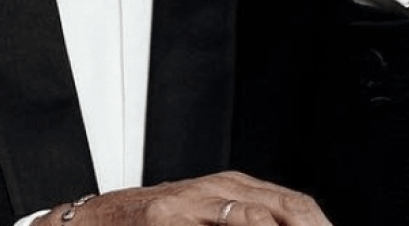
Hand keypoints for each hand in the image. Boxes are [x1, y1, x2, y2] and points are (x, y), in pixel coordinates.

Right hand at [34, 171, 331, 225]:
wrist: (89, 224)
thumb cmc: (146, 225)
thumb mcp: (201, 219)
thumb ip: (237, 221)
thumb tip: (281, 224)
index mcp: (233, 188)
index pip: (295, 205)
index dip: (319, 224)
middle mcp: (218, 188)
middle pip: (287, 206)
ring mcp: (191, 201)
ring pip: (256, 214)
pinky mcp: (166, 214)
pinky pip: (220, 222)